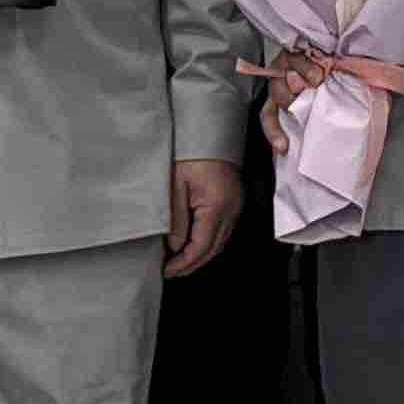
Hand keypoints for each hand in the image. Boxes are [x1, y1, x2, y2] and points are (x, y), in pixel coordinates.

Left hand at [166, 155, 244, 274]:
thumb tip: (175, 247)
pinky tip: (194, 243)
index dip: (184, 263)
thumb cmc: (191, 154)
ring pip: (221, 242)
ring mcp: (236, 206)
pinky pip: (224, 230)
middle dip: (193, 265)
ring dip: (201, 255)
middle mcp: (231, 210)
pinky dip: (209, 242)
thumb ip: (177, 220)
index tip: (166, 270)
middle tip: (171, 272)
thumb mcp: (176, 187)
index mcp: (216, 207)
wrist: (211, 131)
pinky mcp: (235, 201)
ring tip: (179, 261)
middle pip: (214, 249)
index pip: (201, 247)